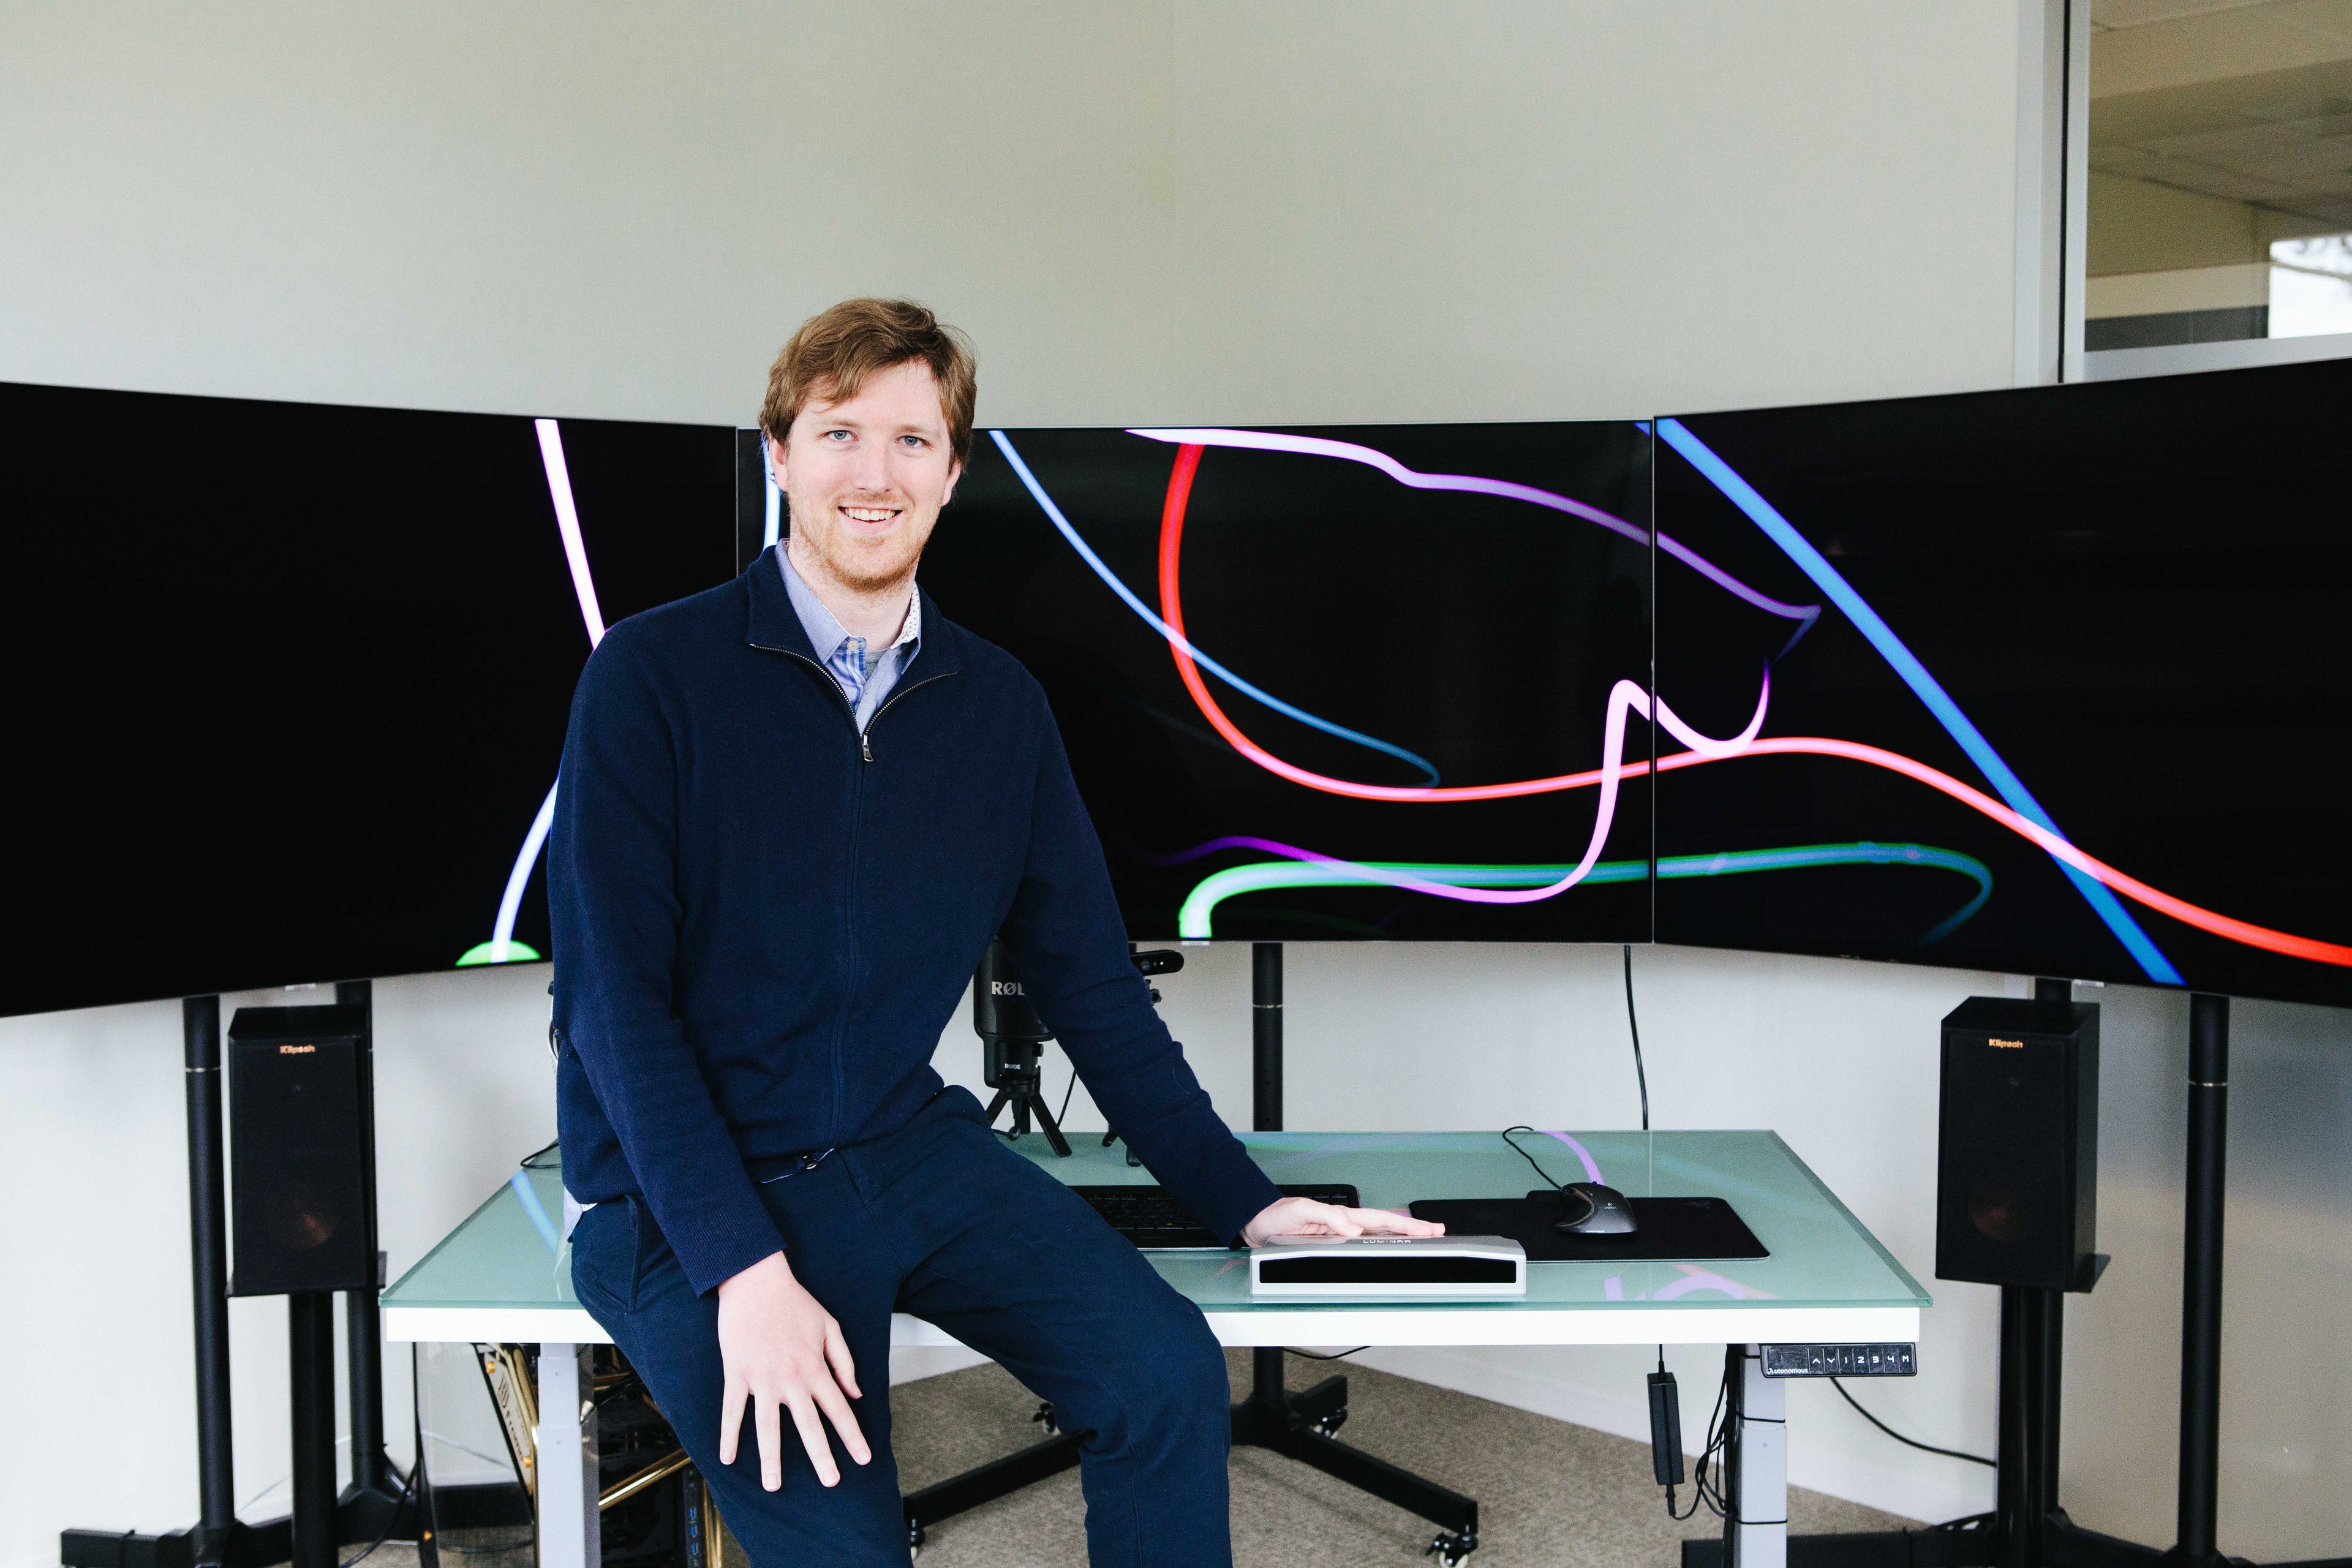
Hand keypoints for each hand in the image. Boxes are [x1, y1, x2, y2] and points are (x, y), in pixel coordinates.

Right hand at [714, 1251, 869, 1489]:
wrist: (757, 1281)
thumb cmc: (795, 1302)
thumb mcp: (830, 1327)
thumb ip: (844, 1363)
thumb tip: (856, 1394)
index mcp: (816, 1368)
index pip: (840, 1410)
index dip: (853, 1436)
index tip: (863, 1459)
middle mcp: (792, 1379)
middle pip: (809, 1426)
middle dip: (821, 1457)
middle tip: (830, 1483)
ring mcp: (762, 1379)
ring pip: (768, 1427)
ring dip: (772, 1459)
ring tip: (774, 1486)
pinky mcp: (737, 1373)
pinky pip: (732, 1411)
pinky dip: (729, 1435)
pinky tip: (728, 1457)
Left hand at [1241, 1196, 1444, 1246]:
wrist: (1257, 1223)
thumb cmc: (1276, 1214)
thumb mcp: (1301, 1211)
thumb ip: (1327, 1217)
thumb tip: (1353, 1228)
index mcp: (1343, 1216)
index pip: (1380, 1220)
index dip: (1405, 1224)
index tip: (1427, 1228)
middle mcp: (1345, 1225)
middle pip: (1386, 1228)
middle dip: (1413, 1230)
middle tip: (1438, 1232)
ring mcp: (1339, 1236)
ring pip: (1377, 1238)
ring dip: (1400, 1239)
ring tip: (1424, 1240)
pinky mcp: (1330, 1247)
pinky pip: (1361, 1249)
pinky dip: (1379, 1249)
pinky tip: (1389, 1252)